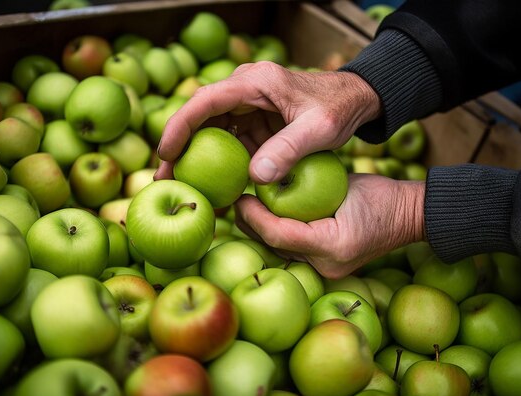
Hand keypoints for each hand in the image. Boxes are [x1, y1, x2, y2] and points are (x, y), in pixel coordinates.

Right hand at [154, 61, 380, 183]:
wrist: (356, 100)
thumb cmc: (340, 108)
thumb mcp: (320, 129)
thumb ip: (289, 150)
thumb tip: (255, 178)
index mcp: (255, 82)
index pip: (206, 100)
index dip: (181, 126)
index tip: (166, 153)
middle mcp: (245, 89)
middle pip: (201, 117)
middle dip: (180, 147)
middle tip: (164, 179)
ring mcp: (248, 105)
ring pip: (211, 131)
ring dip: (196, 158)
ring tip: (182, 188)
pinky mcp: (254, 121)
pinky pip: (230, 142)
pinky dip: (221, 164)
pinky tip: (214, 188)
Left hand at [234, 174, 426, 278]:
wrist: (409, 217)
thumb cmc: (382, 197)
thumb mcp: (345, 184)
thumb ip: (309, 188)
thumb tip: (269, 181)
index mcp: (332, 245)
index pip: (278, 234)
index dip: (254, 216)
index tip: (240, 198)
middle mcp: (326, 266)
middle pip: (273, 247)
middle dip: (250, 225)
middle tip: (236, 202)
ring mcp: (326, 271)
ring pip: (279, 252)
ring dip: (260, 231)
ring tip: (246, 208)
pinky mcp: (325, 268)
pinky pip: (292, 252)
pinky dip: (276, 235)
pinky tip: (265, 219)